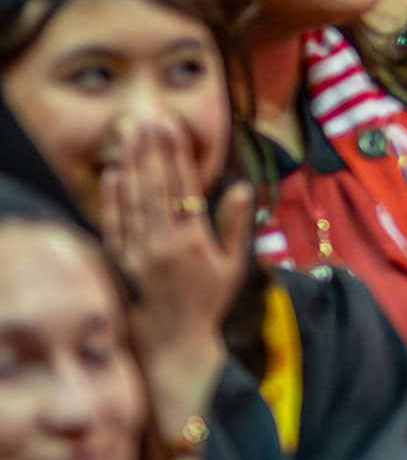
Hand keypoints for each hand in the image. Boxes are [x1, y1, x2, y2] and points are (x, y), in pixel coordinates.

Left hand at [95, 121, 250, 432]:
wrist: (173, 340)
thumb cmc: (208, 301)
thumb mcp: (234, 265)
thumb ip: (238, 225)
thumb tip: (242, 188)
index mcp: (193, 241)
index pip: (183, 187)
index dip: (177, 155)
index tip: (172, 128)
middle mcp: (163, 243)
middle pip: (156, 187)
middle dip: (152, 151)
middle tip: (149, 119)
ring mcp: (138, 252)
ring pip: (133, 200)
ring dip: (133, 165)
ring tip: (132, 136)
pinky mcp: (120, 262)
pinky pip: (113, 224)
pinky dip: (112, 198)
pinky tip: (113, 174)